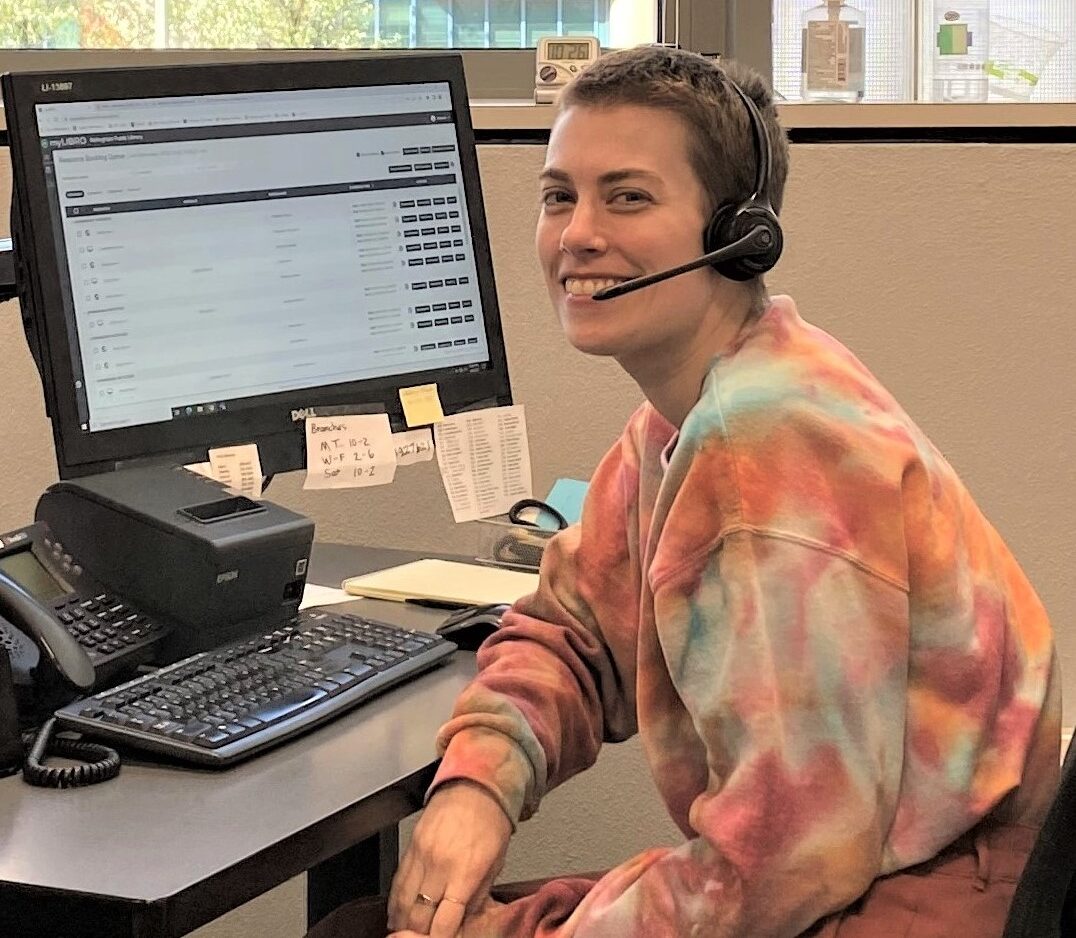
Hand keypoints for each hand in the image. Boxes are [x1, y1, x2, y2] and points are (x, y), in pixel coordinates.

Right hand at [387, 780, 512, 936]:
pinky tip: (396, 915)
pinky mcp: (410, 847)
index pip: (445, 921)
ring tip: (405, 935)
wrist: (474, 787)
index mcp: (466, 871)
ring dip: (403, 923)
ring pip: (404, 902)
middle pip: (420, 916)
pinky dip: (395, 902)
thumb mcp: (495, 863)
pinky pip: (398, 882)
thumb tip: (463, 922)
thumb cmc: (491, 822)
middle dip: (420, 935)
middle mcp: (440, 865)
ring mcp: (422, 855)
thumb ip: (478, 896)